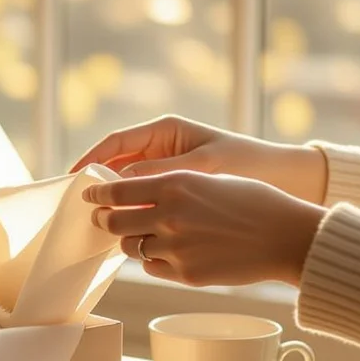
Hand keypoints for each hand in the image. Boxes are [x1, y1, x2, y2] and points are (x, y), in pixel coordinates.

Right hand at [70, 115, 328, 204]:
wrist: (284, 181)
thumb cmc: (247, 163)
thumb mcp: (203, 166)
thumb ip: (162, 173)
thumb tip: (121, 182)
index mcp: (166, 131)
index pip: (117, 143)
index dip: (91, 159)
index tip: (74, 178)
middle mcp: (162, 148)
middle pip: (117, 165)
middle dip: (99, 184)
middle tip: (82, 205)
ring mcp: (167, 172)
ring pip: (129, 187)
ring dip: (115, 202)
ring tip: (99, 220)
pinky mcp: (176, 193)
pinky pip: (146, 202)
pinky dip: (134, 213)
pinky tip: (126, 229)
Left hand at [83, 171, 325, 286]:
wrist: (288, 238)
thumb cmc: (255, 202)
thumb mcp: (211, 179)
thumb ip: (172, 186)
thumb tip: (138, 192)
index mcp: (175, 185)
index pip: (118, 191)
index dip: (98, 194)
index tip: (90, 195)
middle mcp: (169, 216)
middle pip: (114, 222)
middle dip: (105, 219)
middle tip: (103, 218)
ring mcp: (175, 248)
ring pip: (131, 247)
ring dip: (132, 241)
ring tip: (144, 235)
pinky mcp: (185, 274)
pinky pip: (152, 268)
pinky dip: (154, 261)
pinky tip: (169, 253)